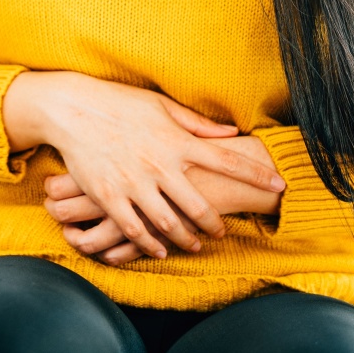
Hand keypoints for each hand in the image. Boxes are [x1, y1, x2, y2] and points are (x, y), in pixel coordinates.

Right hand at [4, 71, 285, 259]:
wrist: (73, 109)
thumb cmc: (120, 103)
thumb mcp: (162, 105)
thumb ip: (198, 123)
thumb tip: (231, 131)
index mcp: (177, 141)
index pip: (226, 160)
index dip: (256, 174)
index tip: (279, 183)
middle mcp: (160, 166)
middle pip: (199, 205)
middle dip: (216, 223)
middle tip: (224, 231)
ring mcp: (135, 184)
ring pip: (169, 224)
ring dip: (187, 239)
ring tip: (196, 245)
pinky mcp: (110, 197)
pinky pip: (135, 229)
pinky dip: (150, 243)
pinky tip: (160, 249)